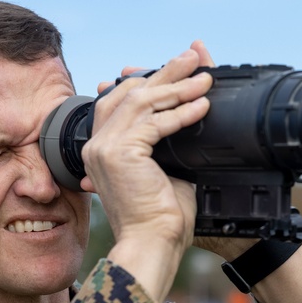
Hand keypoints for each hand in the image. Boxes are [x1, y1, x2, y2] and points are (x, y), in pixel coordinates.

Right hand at [79, 48, 212, 299]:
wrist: (153, 244)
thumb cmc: (161, 217)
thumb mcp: (167, 168)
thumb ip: (169, 138)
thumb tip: (191, 108)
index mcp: (101, 150)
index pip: (120, 101)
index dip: (148, 80)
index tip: (179, 69)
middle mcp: (96, 146)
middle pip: (129, 93)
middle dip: (164, 72)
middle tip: (193, 58)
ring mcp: (104, 148)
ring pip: (142, 102)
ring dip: (177, 86)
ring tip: (205, 77)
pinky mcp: (119, 153)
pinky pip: (154, 122)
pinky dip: (181, 112)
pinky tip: (203, 107)